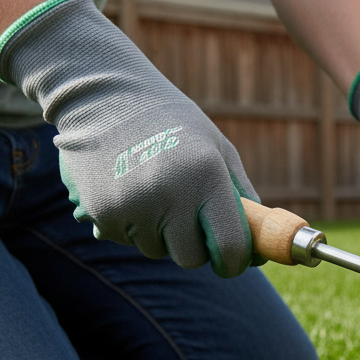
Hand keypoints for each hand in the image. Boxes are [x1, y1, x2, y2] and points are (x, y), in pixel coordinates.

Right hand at [0, 0, 258, 277]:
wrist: (103, 97)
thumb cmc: (172, 124)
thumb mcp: (217, 150)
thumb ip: (242, 198)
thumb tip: (257, 249)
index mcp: (206, 175)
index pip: (229, 246)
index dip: (233, 262)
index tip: (232, 262)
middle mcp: (169, 194)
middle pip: (191, 258)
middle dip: (195, 247)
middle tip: (187, 216)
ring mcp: (132, 206)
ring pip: (157, 251)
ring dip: (160, 234)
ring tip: (152, 190)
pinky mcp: (102, 213)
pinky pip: (127, 241)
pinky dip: (132, 226)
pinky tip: (127, 190)